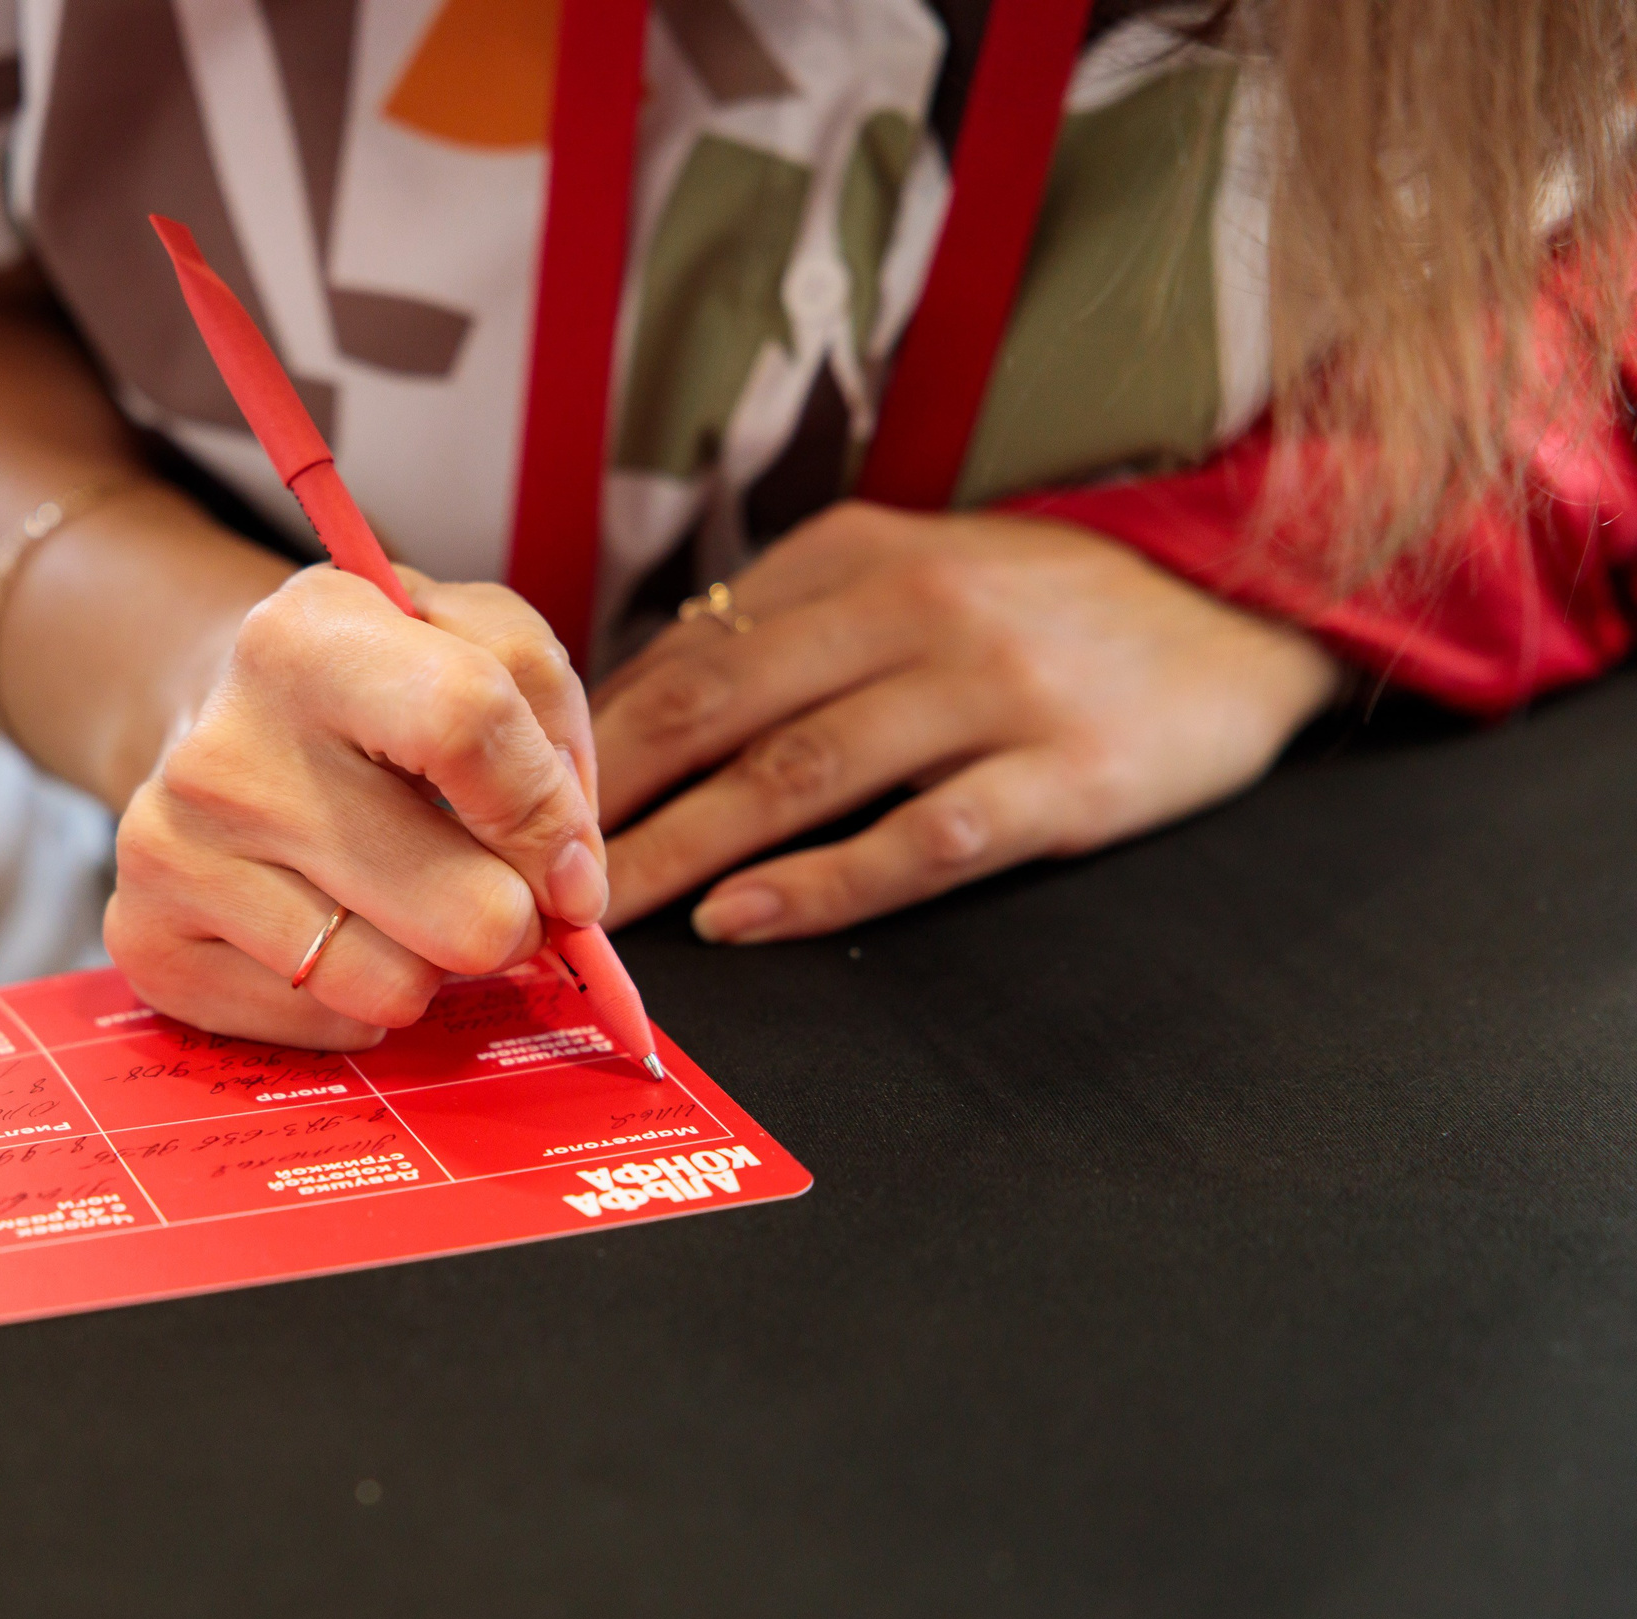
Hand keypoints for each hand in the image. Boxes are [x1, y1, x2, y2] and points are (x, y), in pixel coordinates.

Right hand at [108, 566, 604, 1047]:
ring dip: (434, 964)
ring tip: (403, 903)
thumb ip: (546, 718)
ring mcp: (172, 854)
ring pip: (398, 988)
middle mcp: (222, 751)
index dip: (550, 815)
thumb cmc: (368, 687)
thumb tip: (569, 877)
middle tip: (493, 891)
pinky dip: (362, 1002)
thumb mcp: (468, 636)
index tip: (569, 861)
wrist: (212, 718)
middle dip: (513, 919)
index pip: (468, 725)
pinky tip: (334, 933)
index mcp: (305, 638)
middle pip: (464, 908)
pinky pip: (330, 1029)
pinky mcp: (149, 945)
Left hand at [592, 503, 1343, 939]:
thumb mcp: (913, 567)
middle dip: (607, 800)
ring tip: (600, 910)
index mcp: (858, 553)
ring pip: (798, 777)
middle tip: (520, 871)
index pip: (688, 655)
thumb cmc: (1046, 604)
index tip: (522, 804)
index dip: (592, 739)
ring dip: (682, 849)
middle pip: (719, 713)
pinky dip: (823, 883)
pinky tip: (745, 918)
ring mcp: (993, 691)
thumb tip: (640, 709)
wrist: (1246, 602)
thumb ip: (789, 626)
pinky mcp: (1066, 774)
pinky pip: (920, 837)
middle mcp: (916, 609)